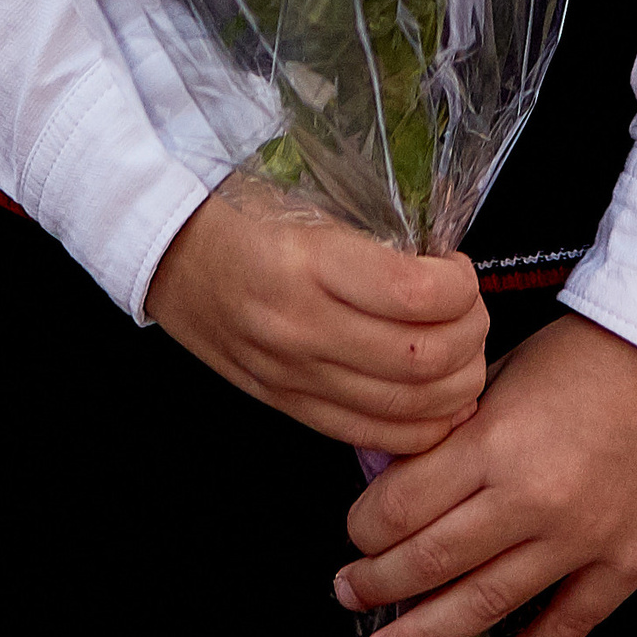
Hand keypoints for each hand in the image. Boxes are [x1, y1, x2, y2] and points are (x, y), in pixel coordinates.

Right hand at [145, 176, 488, 450]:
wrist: (166, 254)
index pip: (414, 295)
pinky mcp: (290, 407)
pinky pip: (375, 436)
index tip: (459, 268)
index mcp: (306, 263)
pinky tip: (437, 398)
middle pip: (423, 359)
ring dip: (457, 384)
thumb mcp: (304, 200)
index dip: (460, 286)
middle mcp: (302, 329)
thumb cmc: (237, 213)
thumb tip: (444, 257)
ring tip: (460, 349)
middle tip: (470, 308)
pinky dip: (424, 426)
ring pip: (409, 408)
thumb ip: (372, 235)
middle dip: (470, 335)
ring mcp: (295, 377)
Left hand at [337, 312, 636, 636]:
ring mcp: (581, 539)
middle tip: (350, 593)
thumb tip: (400, 475)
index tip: (353, 535)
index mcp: (497, 440)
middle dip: (378, 585)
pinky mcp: (625, 562)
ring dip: (426, 634)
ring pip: (485, 606)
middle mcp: (533, 497)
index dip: (365, 529)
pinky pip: (565, 627)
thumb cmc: (596, 350)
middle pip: (432, 562)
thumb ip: (456, 427)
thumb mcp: (506, 372)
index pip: (403, 506)